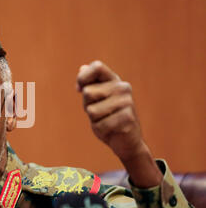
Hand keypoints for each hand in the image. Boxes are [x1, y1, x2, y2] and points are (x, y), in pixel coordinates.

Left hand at [76, 60, 161, 187]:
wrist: (126, 141)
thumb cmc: (107, 117)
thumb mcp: (96, 100)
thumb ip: (89, 84)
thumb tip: (82, 68)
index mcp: (114, 80)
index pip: (97, 67)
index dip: (83, 78)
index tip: (79, 88)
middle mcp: (123, 88)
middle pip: (88, 92)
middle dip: (88, 105)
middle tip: (100, 112)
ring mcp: (127, 102)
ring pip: (92, 110)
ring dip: (94, 120)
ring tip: (106, 120)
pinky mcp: (127, 118)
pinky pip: (99, 125)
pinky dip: (100, 130)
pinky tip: (111, 129)